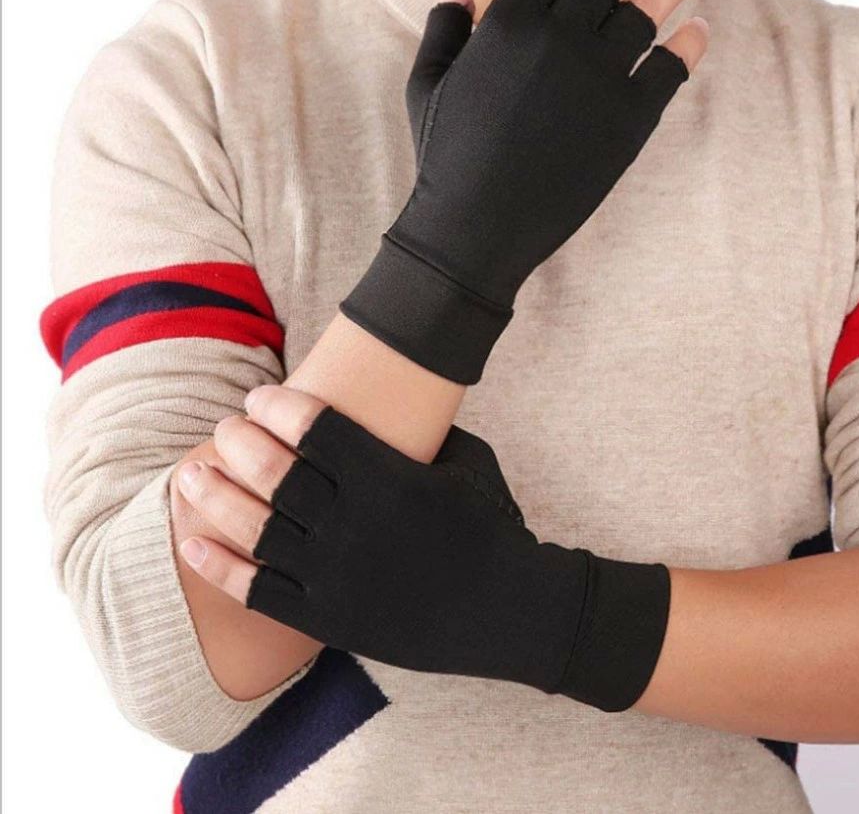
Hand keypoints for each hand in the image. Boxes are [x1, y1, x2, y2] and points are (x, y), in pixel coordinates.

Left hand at [176, 385, 670, 711]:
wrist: (510, 609)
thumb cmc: (491, 526)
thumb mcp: (469, 463)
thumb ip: (424, 433)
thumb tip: (388, 404)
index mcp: (391, 479)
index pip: (316, 429)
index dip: (279, 406)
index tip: (261, 396)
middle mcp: (357, 525)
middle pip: (276, 473)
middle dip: (240, 442)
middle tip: (225, 429)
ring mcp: (339, 575)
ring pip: (258, 529)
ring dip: (215, 497)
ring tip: (191, 474)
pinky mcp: (329, 618)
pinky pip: (260, 591)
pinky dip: (219, 566)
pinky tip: (190, 542)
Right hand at [342, 0, 707, 384]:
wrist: (476, 230)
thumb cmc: (447, 160)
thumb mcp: (429, 86)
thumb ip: (445, 27)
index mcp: (506, 22)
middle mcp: (557, 38)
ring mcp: (598, 78)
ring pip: (651, 6)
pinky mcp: (630, 120)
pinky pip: (673, 65)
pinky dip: (691, 42)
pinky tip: (697, 30)